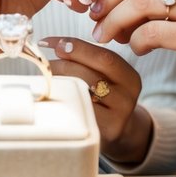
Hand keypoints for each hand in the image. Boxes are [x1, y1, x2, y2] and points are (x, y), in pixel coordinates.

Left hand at [39, 36, 151, 165]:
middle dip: (63, 64)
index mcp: (130, 78)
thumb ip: (89, 60)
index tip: (51, 42)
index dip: (76, 47)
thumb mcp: (106, 78)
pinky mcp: (102, 134)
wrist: (116, 133)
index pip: (104, 57)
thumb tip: (57, 45)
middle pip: (91, 74)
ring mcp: (116, 119)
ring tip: (47, 79)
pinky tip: (53, 98)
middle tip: (44, 62)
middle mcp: (128, 98)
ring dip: (60, 83)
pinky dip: (63, 102)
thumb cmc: (104, 98)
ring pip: (83, 94)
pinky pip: (79, 113)